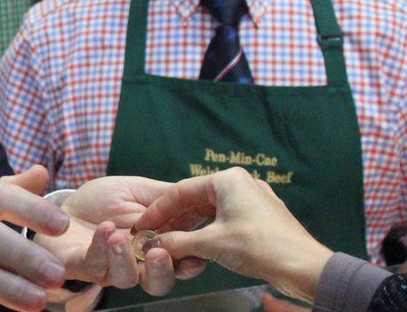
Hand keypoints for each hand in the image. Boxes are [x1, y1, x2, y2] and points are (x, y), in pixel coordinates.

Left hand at [35, 176, 204, 296]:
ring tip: (120, 236)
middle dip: (163, 271)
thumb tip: (198, 199)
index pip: (181, 261)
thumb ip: (165, 199)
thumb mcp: (138, 191)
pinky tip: (105, 228)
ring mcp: (108, 268)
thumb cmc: (104, 200)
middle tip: (159, 253)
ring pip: (126, 279)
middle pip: (159, 282)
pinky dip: (101, 246)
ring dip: (126, 259)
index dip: (191, 262)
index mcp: (156, 246)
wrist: (64, 202)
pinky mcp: (81, 265)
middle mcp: (136, 264)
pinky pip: (94, 263)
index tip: (196, 255)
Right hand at [135, 167, 332, 302]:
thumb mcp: (211, 244)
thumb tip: (153, 245)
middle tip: (155, 235)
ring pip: (211, 212)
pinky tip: (198, 247)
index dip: (158, 210)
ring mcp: (254, 200)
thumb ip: (177, 242)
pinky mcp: (262, 218)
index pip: (181, 191)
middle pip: (196, 200)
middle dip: (174, 220)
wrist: (304, 267)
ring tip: (173, 243)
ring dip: (191, 228)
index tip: (143, 225)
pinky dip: (209, 232)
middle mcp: (241, 184)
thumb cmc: (260, 246)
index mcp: (227, 180)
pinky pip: (226, 220)